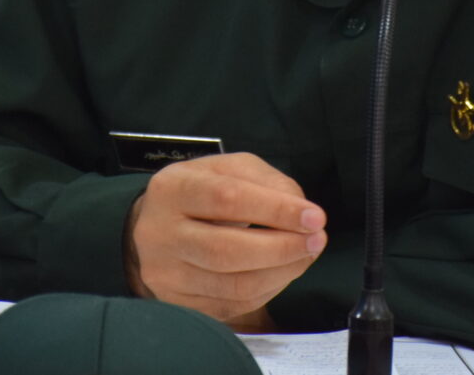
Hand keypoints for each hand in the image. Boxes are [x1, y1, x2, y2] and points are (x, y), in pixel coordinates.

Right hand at [124, 152, 327, 322]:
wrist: (156, 226)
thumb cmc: (201, 193)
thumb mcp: (229, 169)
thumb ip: (266, 181)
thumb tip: (300, 212)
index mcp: (172, 189)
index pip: (227, 199)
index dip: (276, 210)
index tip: (314, 217)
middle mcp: (160, 234)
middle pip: (227, 250)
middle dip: (283, 248)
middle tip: (316, 240)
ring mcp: (166, 275)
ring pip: (233, 286)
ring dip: (282, 273)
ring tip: (305, 255)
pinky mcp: (178, 304)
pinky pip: (232, 306)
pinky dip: (267, 290)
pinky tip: (281, 273)